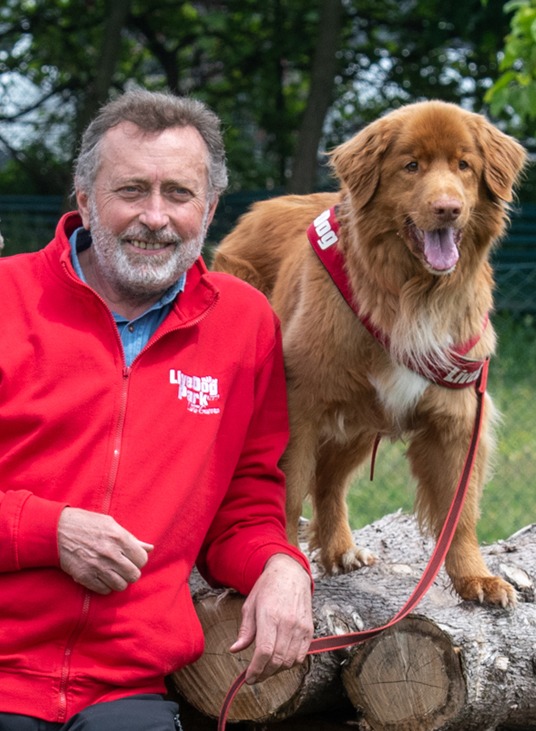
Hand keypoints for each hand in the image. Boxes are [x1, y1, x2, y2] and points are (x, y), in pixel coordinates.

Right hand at [58, 507, 153, 594]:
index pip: (142, 559)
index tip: (132, 558)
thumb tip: (150, 548)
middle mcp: (110, 553)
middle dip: (131, 572)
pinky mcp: (85, 577)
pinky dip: (106, 586)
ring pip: (120, 585)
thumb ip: (132, 538)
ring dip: (119, 580)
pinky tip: (102, 576)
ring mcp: (97, 567)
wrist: (58, 530)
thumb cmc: (87, 524)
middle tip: (124, 567)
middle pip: (134, 575)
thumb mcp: (111, 525)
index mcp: (119, 538)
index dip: (139, 560)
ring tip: (113, 572)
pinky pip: (104, 590)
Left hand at [229, 554, 312, 683]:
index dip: (256, 669)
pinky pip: (301, 655)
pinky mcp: (309, 629)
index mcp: (270, 616)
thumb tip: (235, 649)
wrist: (290, 573)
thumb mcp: (250, 605)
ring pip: (290, 661)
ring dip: (277, 671)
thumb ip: (245, 630)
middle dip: (264, 673)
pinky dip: (291, 663)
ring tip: (266, 669)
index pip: (264, 651)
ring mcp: (300, 627)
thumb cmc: (267, 588)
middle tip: (255, 676)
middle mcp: (287, 623)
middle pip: (277, 660)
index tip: (249, 677)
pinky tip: (281, 661)